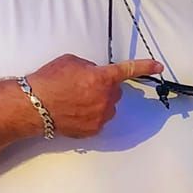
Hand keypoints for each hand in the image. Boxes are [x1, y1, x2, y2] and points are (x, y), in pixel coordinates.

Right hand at [25, 54, 163, 137]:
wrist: (34, 105)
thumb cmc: (49, 80)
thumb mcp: (71, 61)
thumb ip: (91, 67)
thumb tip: (96, 74)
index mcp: (102, 78)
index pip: (128, 70)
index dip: (145, 67)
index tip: (158, 67)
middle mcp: (105, 99)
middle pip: (115, 91)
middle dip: (104, 87)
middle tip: (83, 86)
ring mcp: (101, 117)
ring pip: (108, 107)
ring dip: (98, 102)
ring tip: (76, 100)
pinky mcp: (93, 130)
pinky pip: (99, 120)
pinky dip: (91, 115)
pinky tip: (74, 112)